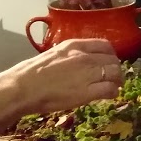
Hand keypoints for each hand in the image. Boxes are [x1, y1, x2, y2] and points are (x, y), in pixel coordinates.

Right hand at [0, 39, 121, 140]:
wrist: (23, 87)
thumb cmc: (32, 72)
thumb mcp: (55, 54)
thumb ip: (70, 55)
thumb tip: (79, 62)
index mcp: (75, 45)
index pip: (105, 45)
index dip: (111, 55)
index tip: (109, 63)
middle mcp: (85, 57)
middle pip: (112, 60)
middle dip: (115, 69)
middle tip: (113, 77)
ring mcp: (87, 74)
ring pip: (115, 73)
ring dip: (116, 80)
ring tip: (113, 86)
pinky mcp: (87, 92)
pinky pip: (110, 89)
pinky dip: (113, 92)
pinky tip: (109, 95)